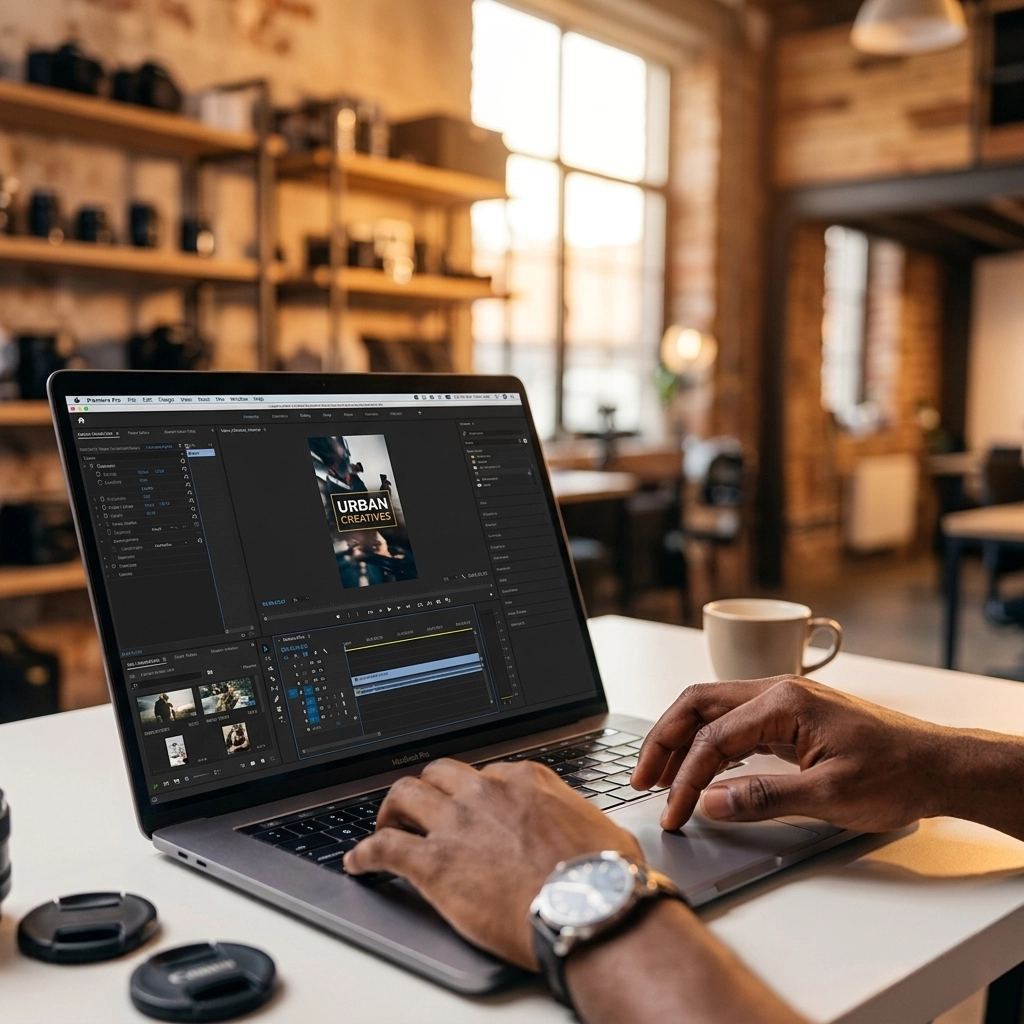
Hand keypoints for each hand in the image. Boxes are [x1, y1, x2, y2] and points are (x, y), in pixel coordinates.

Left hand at [344, 757, 641, 968]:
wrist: (589, 909)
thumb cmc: (603, 876)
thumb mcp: (597, 826)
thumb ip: (572, 815)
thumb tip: (575, 824)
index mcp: (524, 780)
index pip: (485, 773)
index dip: (473, 792)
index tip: (470, 807)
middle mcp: (485, 792)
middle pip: (439, 774)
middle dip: (427, 789)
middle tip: (421, 809)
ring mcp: (457, 823)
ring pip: (404, 794)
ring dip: (391, 810)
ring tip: (385, 826)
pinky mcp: (434, 863)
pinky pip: (384, 848)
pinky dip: (364, 852)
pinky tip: (357, 861)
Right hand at [632, 675, 954, 831]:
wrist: (937, 765)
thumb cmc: (895, 774)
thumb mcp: (829, 797)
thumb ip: (762, 798)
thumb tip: (710, 802)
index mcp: (782, 703)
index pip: (713, 738)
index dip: (686, 778)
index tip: (675, 812)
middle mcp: (776, 691)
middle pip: (697, 704)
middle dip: (663, 740)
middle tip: (641, 779)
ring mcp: (782, 701)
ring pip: (711, 709)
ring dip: (681, 738)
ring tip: (660, 775)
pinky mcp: (789, 717)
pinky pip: (733, 721)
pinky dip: (707, 742)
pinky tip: (699, 765)